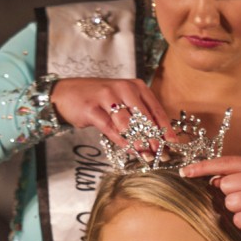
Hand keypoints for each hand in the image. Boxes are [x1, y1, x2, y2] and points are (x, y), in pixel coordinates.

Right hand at [51, 78, 174, 144]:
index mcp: (135, 86)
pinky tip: (129, 150)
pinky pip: (110, 128)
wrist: (67, 94)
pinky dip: (121, 141)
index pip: (156, 108)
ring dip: (138, 141)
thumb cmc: (99, 100)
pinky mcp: (92, 108)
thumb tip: (158, 139)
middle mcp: (123, 88)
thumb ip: (139, 116)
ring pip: (128, 123)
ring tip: (146, 155)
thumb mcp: (123, 102)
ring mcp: (107, 97)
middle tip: (161, 153)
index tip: (173, 143)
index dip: (166, 127)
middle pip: (144, 117)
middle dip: (154, 138)